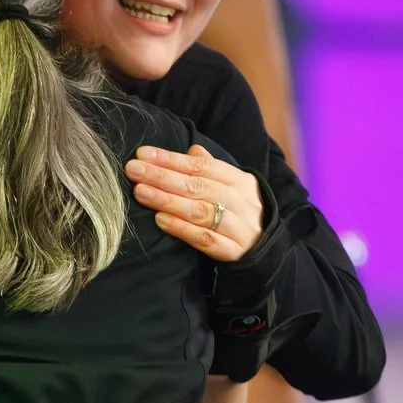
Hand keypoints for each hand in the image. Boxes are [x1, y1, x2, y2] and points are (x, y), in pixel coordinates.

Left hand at [125, 145, 263, 259]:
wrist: (268, 254)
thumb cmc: (241, 216)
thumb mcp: (233, 189)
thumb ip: (211, 169)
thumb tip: (192, 148)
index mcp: (240, 181)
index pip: (201, 166)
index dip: (171, 159)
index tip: (143, 154)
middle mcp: (241, 202)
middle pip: (197, 186)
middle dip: (162, 176)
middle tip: (134, 170)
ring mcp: (239, 228)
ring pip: (200, 211)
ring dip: (167, 200)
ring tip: (141, 192)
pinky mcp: (234, 252)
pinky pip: (205, 239)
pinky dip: (182, 229)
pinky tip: (160, 220)